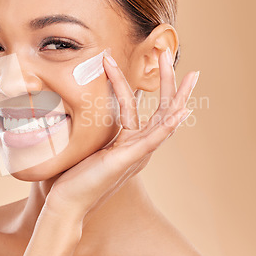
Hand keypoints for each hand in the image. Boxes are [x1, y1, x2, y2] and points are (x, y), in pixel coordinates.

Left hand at [45, 48, 198, 225]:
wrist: (67, 203)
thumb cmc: (75, 177)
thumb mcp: (88, 147)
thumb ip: (96, 129)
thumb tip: (86, 108)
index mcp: (130, 144)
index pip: (148, 110)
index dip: (152, 87)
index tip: (154, 64)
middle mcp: (139, 148)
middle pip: (162, 110)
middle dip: (169, 81)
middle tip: (170, 51)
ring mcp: (136, 155)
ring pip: (163, 120)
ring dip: (175, 95)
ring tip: (189, 74)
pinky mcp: (127, 160)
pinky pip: (151, 140)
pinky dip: (167, 126)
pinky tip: (181, 111)